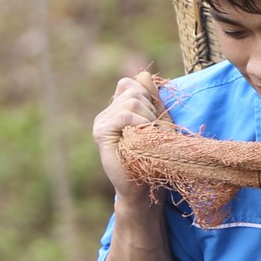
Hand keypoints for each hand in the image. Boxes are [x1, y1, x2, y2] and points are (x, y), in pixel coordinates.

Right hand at [93, 72, 170, 202]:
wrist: (144, 188)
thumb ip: (152, 98)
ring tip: (147, 137)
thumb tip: (144, 73)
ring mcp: (101, 123)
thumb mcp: (159, 122)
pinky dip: (140, 123)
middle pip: (132, 89)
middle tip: (152, 132)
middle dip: (151, 108)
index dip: (148, 95)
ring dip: (148, 117)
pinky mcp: (101, 133)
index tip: (154, 118)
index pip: (130, 83)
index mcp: (117, 109)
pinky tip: (141, 138)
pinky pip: (124, 114)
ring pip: (131, 100)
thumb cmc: (154, 157)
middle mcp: (106, 114)